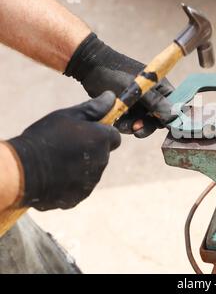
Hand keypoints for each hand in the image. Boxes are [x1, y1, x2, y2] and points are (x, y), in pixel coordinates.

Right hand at [7, 92, 120, 210]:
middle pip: (102, 154)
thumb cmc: (45, 137)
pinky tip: (53, 176)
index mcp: (101, 140)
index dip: (101, 133)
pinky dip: (70, 182)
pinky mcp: (79, 197)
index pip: (114, 136)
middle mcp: (101, 162)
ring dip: (81, 166)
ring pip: (91, 171)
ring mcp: (90, 181)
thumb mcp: (68, 116)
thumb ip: (94, 108)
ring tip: (57, 161)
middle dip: (91, 149)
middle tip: (66, 145)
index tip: (86, 132)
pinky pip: (79, 187)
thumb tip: (112, 97)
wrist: (22, 170)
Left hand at [64, 33, 173, 137]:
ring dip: (134, 127)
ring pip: (144, 124)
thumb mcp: (137, 88)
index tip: (161, 126)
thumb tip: (173, 115)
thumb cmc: (117, 73)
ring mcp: (142, 104)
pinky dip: (125, 124)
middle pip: (159, 120)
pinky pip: (132, 123)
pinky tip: (116, 120)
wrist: (91, 68)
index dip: (171, 118)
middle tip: (137, 130)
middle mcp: (155, 97)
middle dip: (148, 126)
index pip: (175, 106)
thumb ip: (155, 102)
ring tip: (122, 124)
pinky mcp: (129, 110)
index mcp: (162, 88)